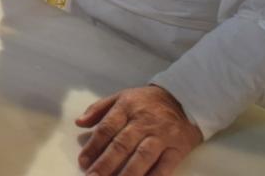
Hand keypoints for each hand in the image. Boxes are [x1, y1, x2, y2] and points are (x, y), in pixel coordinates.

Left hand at [75, 85, 202, 175]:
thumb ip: (99, 109)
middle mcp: (143, 121)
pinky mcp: (177, 149)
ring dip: (126, 174)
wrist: (185, 99)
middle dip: (105, 164)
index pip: (107, 128)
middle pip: (122, 145)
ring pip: (142, 157)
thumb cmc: (148, 102)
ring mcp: (161, 136)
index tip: (83, 162)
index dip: (93, 146)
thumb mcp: (122, 97)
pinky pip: (164, 167)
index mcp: (127, 107)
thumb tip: (79, 122)